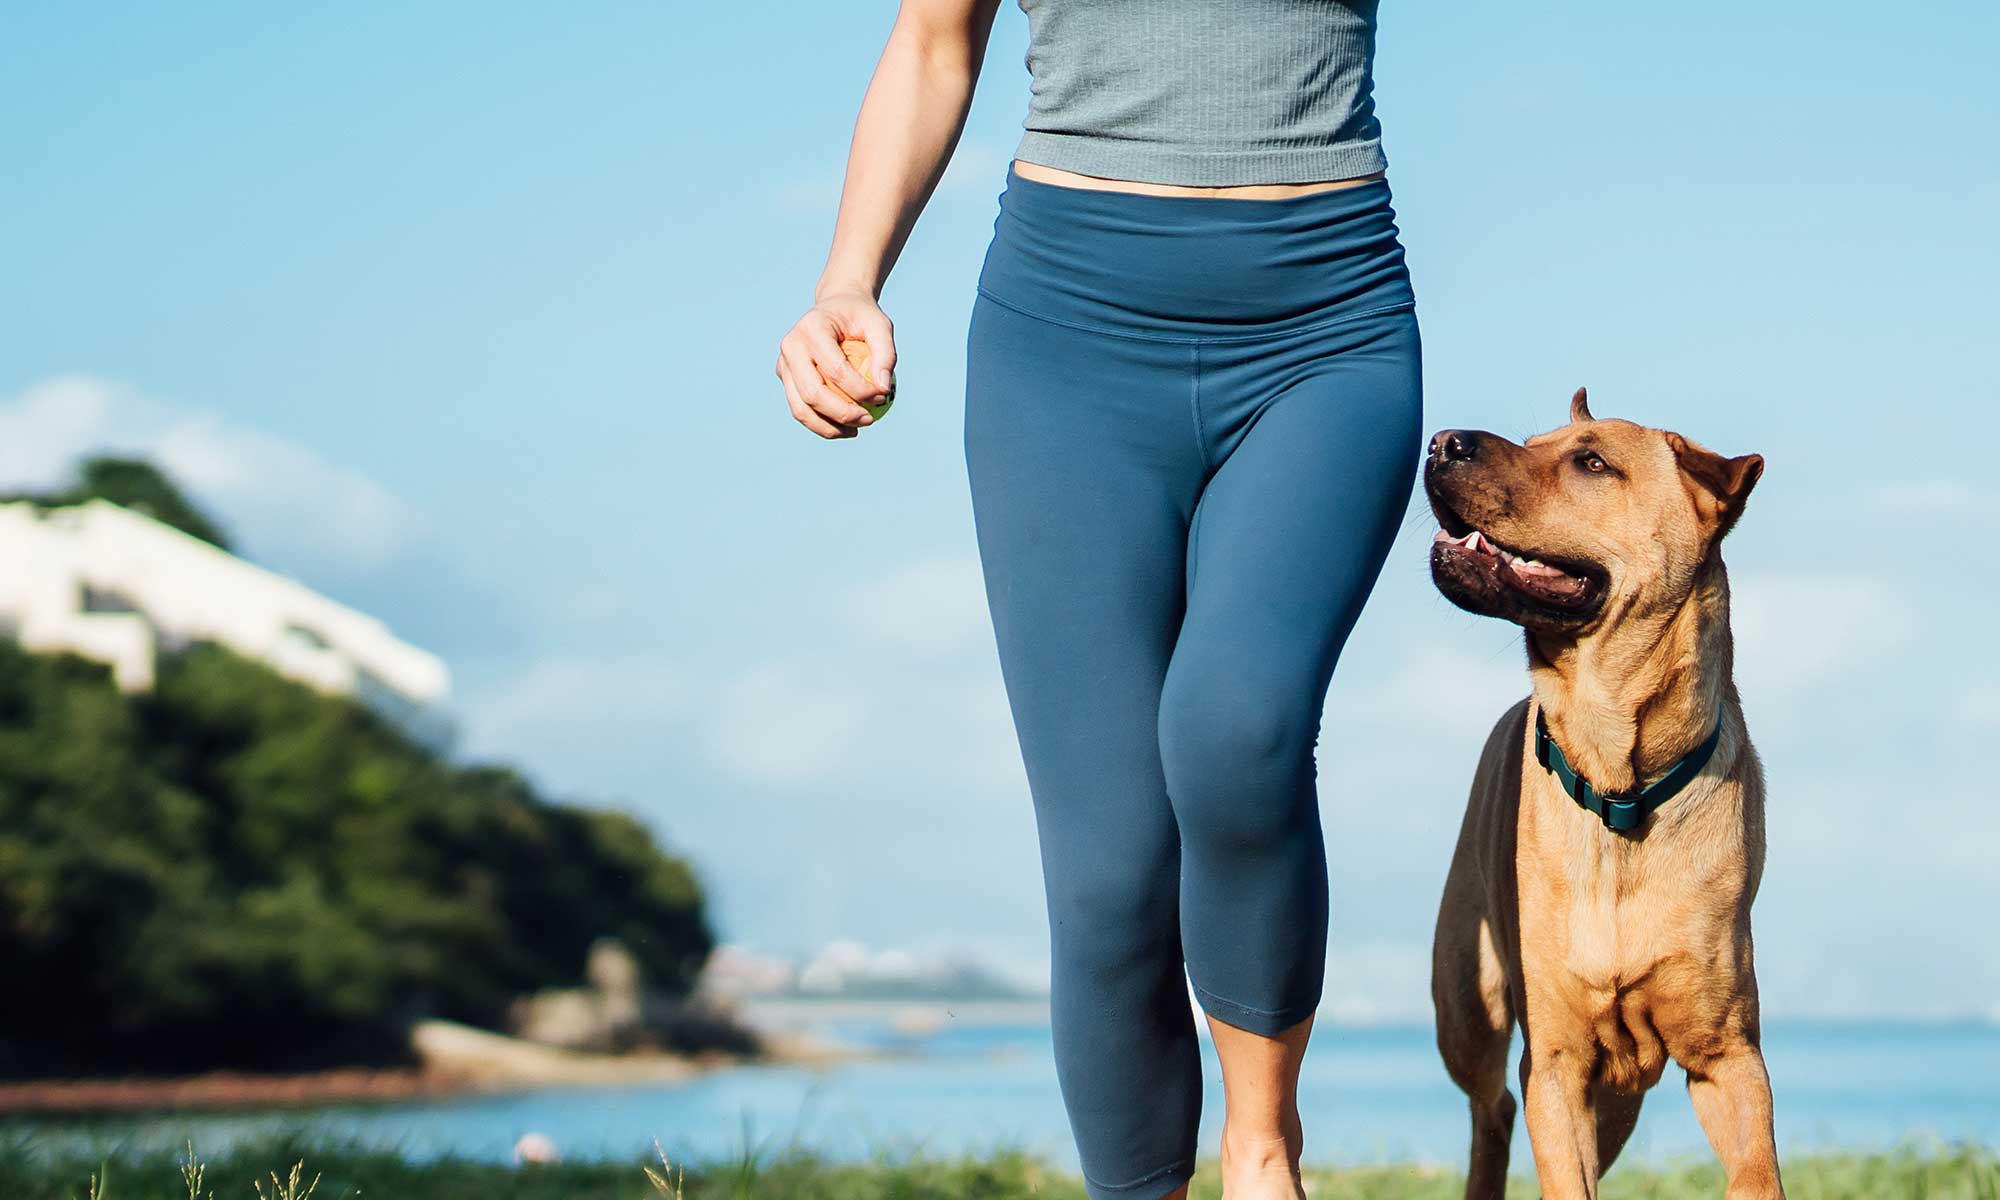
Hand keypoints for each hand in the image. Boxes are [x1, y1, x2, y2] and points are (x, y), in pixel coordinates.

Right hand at [776, 291, 896, 438]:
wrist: (836, 306)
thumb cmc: (860, 317)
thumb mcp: (881, 325)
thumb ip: (886, 354)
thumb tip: (883, 390)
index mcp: (811, 328)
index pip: (835, 370)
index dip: (860, 390)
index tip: (883, 396)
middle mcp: (790, 346)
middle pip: (812, 393)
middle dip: (842, 414)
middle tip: (869, 420)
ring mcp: (782, 363)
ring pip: (800, 408)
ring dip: (828, 427)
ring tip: (855, 430)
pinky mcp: (784, 377)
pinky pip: (800, 408)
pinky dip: (821, 424)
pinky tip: (845, 427)